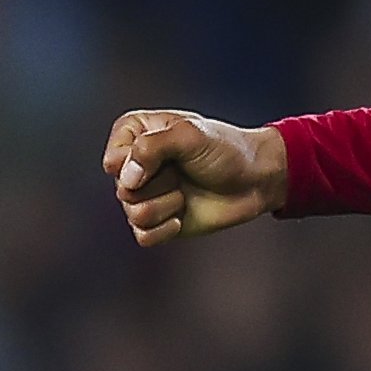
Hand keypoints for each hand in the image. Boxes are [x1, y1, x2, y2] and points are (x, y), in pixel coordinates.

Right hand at [102, 110, 288, 245]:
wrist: (257, 180)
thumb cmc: (227, 150)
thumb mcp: (190, 135)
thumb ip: (151, 147)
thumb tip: (126, 178)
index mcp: (134, 134)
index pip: (113, 159)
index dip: (139, 165)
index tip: (169, 154)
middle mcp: (133, 165)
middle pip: (123, 189)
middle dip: (160, 184)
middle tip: (184, 173)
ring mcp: (145, 195)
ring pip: (133, 213)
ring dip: (167, 205)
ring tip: (186, 193)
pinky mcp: (157, 222)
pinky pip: (143, 236)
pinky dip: (167, 228)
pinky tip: (183, 215)